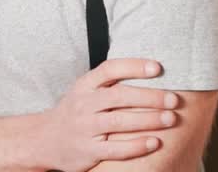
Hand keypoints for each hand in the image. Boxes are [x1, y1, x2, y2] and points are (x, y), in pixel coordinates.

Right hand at [31, 58, 179, 171]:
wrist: (43, 140)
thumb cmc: (75, 112)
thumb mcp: (84, 90)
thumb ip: (109, 82)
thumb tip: (151, 69)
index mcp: (85, 85)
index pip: (110, 70)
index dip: (134, 66)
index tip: (158, 67)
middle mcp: (84, 104)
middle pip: (119, 96)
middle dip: (150, 97)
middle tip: (174, 99)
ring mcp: (85, 128)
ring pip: (119, 122)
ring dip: (148, 120)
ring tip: (171, 119)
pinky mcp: (88, 151)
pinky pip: (115, 149)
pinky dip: (136, 146)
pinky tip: (155, 142)